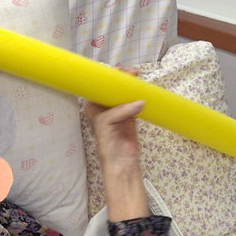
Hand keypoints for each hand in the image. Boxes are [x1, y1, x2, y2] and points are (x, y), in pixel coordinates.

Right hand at [84, 67, 149, 220]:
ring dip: (121, 90)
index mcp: (101, 108)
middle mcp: (96, 112)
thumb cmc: (125, 143)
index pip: (104, 88)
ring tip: (135, 82)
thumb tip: (140, 92)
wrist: (124, 165)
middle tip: (131, 72)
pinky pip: (111, 115)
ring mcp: (97, 121)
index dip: (114, 76)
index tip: (128, 70)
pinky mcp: (101, 129)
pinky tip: (139, 104)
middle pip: (102, 89)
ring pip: (106, 99)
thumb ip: (130, 105)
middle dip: (116, 78)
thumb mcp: (129, 119)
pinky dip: (126, 109)